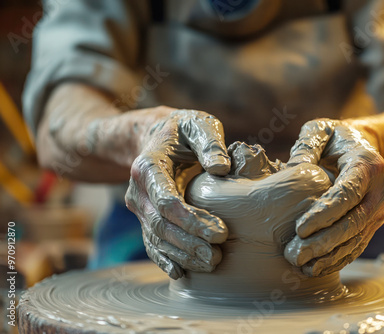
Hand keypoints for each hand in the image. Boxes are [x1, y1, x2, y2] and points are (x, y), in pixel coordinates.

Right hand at [125, 108, 230, 278]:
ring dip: (182, 255)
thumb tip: (222, 169)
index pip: (167, 202)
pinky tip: (181, 273)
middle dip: (190, 243)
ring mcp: (139, 207)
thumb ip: (209, 143)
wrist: (154, 136)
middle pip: (161, 226)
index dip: (192, 220)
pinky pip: (152, 242)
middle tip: (218, 254)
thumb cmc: (182, 130)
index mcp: (148, 167)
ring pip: (156, 238)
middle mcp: (138, 191)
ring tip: (211, 263)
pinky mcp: (146, 217)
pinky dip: (165, 259)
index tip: (221, 232)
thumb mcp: (197, 125)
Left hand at [284, 119, 383, 276]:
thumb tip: (291, 169)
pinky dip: (338, 258)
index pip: (347, 193)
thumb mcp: (320, 129)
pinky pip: (358, 244)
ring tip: (301, 266)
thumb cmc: (337, 137)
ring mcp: (380, 209)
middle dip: (324, 241)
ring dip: (330, 255)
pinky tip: (316, 268)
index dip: (325, 213)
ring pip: (357, 238)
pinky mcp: (374, 222)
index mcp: (367, 164)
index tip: (300, 229)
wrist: (366, 145)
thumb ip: (307, 144)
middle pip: (354, 222)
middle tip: (295, 254)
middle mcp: (380, 190)